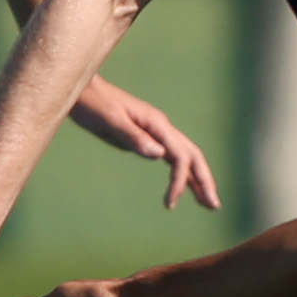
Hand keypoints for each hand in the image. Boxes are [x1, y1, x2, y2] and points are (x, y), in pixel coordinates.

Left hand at [71, 78, 218, 211]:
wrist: (82, 90)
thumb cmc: (92, 104)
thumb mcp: (110, 122)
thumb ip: (134, 137)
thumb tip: (160, 155)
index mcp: (156, 123)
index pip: (180, 156)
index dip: (180, 181)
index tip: (170, 204)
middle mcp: (161, 127)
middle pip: (192, 156)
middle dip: (204, 181)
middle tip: (214, 206)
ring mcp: (156, 132)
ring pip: (184, 157)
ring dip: (197, 179)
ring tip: (207, 203)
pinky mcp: (147, 137)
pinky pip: (171, 157)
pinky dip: (180, 173)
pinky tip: (185, 186)